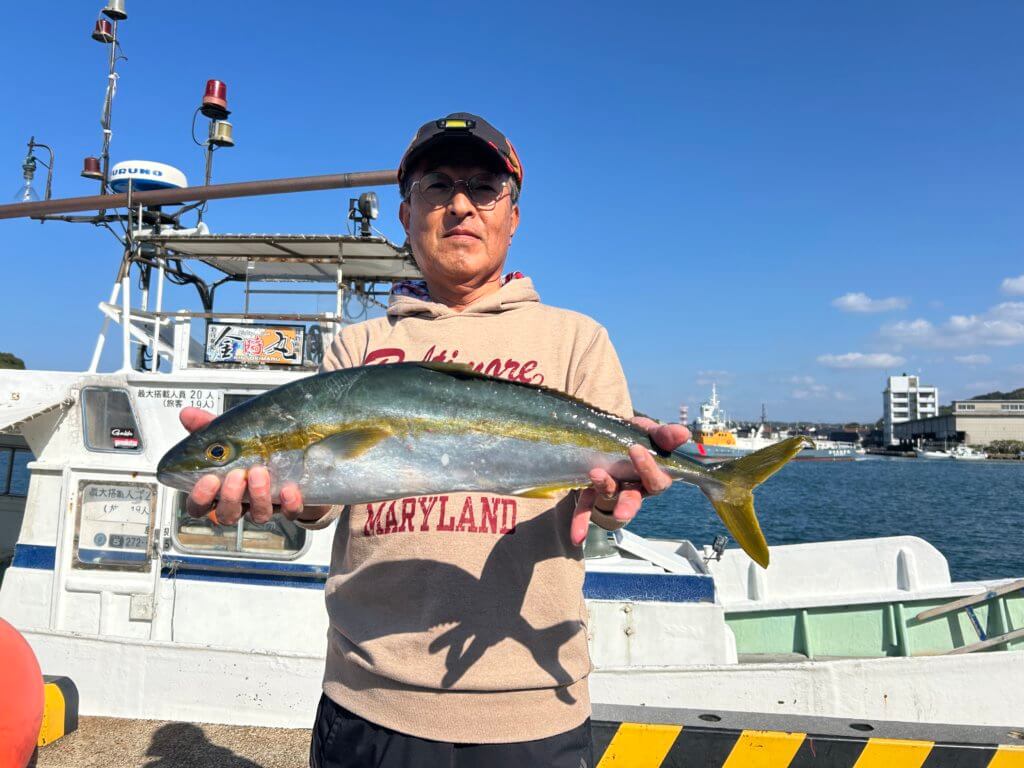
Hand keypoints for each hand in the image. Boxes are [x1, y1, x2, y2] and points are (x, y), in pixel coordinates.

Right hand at [179, 407, 306, 524]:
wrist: (295, 455)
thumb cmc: (253, 451)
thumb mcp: (229, 436)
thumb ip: (207, 428)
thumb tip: (187, 413)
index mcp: (220, 490)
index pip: (199, 506)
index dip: (200, 498)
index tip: (208, 479)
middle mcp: (242, 503)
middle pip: (227, 515)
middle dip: (230, 498)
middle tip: (237, 475)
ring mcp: (267, 506)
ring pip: (258, 515)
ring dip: (258, 497)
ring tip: (260, 473)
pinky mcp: (291, 507)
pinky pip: (291, 513)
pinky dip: (290, 504)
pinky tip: (289, 490)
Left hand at [571, 417, 690, 545]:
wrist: (613, 433)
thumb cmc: (639, 437)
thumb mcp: (652, 433)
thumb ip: (666, 435)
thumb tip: (683, 433)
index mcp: (652, 477)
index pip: (656, 481)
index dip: (648, 469)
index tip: (635, 449)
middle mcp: (634, 489)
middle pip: (633, 501)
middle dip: (627, 506)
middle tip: (621, 512)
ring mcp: (613, 491)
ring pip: (610, 496)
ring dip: (603, 488)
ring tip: (596, 474)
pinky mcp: (593, 490)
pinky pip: (587, 506)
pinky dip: (581, 520)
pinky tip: (577, 537)